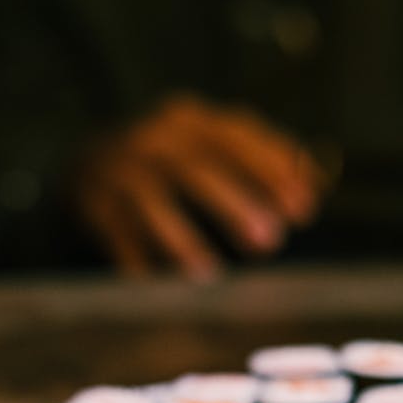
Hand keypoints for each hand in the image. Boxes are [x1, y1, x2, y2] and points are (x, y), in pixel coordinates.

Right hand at [75, 95, 323, 277]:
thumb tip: (317, 185)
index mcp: (189, 118)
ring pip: (151, 202)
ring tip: (211, 274)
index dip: (272, 171)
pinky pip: (116, 233)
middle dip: (236, 204)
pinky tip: (155, 284)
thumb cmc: (168, 161)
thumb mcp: (209, 147)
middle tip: (271, 241)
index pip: (235, 138)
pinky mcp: (92, 202)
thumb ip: (256, 162)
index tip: (305, 208)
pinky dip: (135, 258)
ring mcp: (117, 169)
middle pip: (195, 168)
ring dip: (182, 239)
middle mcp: (151, 138)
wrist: (85, 162)